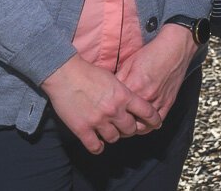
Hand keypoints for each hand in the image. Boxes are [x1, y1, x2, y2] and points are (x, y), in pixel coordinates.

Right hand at [42, 55, 160, 153]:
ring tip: (110, 131)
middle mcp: (114, 110)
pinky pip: (95, 146)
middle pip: (131, 129)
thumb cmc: (88, 72)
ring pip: (114, 138)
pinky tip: (98, 144)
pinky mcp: (82, 129)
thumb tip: (131, 100)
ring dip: (114, 136)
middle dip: (130, 129)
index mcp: (124, 96)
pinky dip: (99, 147)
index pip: (147, 112)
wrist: (65, 74)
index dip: (154, 120)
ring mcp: (98, 121)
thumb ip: (123, 91)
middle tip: (126, 127)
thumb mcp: (113, 78)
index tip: (156, 124)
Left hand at [117, 24, 198, 126]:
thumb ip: (118, 80)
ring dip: (133, 129)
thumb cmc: (152, 53)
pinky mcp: (168, 103)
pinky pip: (157, 122)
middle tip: (113, 125)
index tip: (104, 115)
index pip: (116, 108)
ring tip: (126, 126)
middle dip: (119, 126)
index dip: (108, 113)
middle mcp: (146, 97)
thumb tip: (107, 92)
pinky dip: (149, 126)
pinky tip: (143, 124)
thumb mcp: (129, 63)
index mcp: (133, 86)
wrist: (175, 48)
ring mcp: (159, 101)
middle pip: (128, 121)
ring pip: (142, 126)